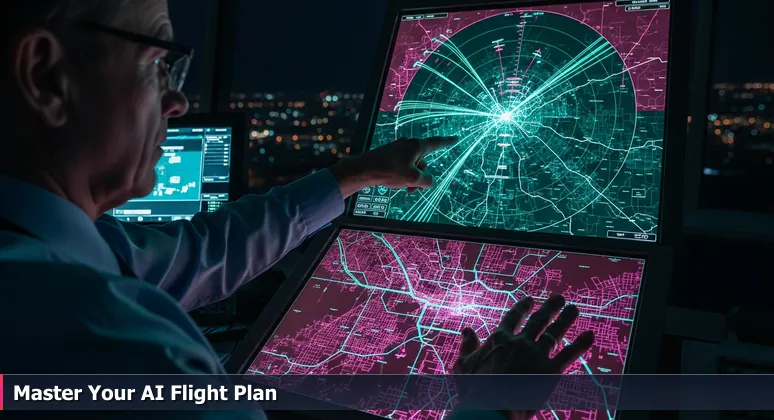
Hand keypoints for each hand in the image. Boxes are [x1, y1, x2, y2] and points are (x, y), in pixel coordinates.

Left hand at [329, 136, 457, 197]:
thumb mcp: (412, 179)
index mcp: (416, 146)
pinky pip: (402, 165)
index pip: (436, 143)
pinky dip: (402, 175)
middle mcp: (408, 144)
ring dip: (410, 177)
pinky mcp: (389, 155)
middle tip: (412, 188)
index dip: (447, 142)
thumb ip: (427, 181)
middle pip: (423, 161)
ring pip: (412, 165)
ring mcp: (398, 149)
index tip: (455, 139)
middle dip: (420, 176)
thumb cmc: (388, 171)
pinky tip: (394, 182)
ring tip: (402, 187)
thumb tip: (430, 181)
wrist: (364, 169)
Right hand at [453, 295, 594, 419]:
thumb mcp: (463, 365)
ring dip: (566, 319)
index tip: (531, 300)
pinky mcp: (551, 370)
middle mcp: (520, 342)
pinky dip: (581, 344)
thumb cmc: (475, 389)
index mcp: (500, 339)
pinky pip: (569, 354)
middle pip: (538, 320)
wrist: (492, 406)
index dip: (523, 307)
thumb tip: (467, 330)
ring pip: (554, 333)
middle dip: (549, 308)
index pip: (513, 317)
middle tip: (559, 299)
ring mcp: (536, 355)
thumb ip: (467, 346)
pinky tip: (589, 334)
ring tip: (574, 309)